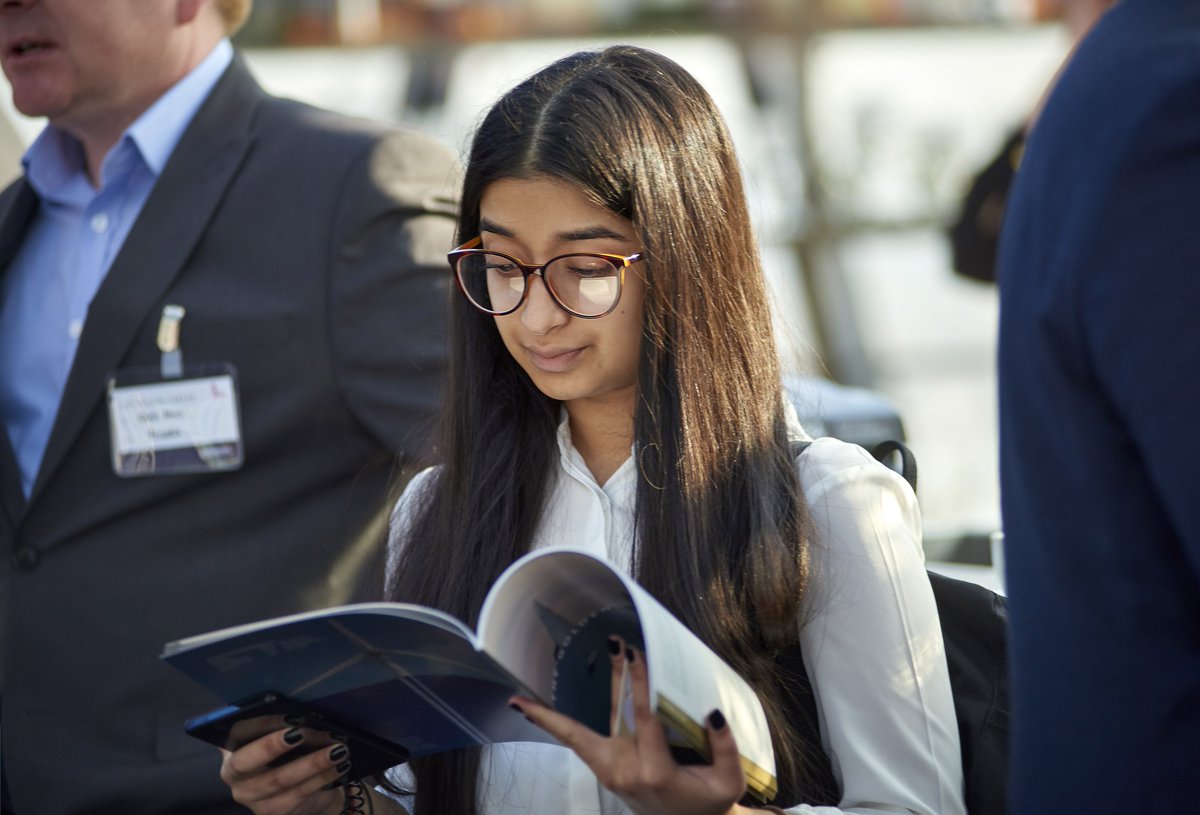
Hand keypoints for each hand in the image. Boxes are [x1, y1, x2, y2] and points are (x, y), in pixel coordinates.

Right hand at [219, 724, 349, 814]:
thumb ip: (288, 728)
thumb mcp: (286, 740)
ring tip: (337, 749)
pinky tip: (339, 766)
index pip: (239, 731)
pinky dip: (322, 777)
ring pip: (279, 779)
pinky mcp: (270, 812)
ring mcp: (250, 796)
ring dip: (311, 762)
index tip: (292, 716)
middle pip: (246, 761)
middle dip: (273, 745)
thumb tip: (309, 715)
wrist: (305, 793)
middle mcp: (233, 774)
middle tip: (301, 733)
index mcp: (233, 747)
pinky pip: (298, 793)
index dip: (263, 724)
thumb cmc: (292, 756)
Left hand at [510, 637, 749, 814]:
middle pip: (615, 716)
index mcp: (657, 773)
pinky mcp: (603, 769)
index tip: (637, 656)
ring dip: (557, 710)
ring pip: (584, 730)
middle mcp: (626, 772)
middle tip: (615, 645)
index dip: (639, 686)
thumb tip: (711, 713)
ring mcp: (610, 772)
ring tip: (529, 692)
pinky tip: (525, 707)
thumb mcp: (730, 781)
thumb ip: (726, 747)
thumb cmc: (709, 801)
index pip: (645, 720)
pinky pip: (574, 742)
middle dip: (617, 679)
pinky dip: (551, 724)